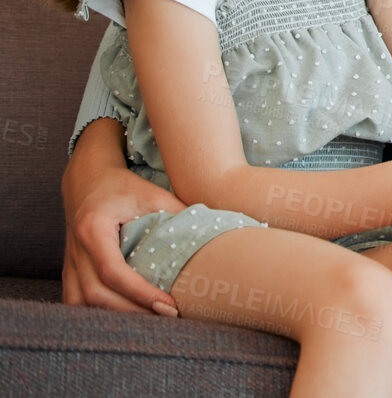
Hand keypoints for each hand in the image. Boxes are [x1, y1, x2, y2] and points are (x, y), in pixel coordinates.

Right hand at [62, 162, 186, 314]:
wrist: (88, 181)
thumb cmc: (125, 187)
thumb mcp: (153, 195)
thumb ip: (178, 214)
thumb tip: (211, 237)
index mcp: (94, 228)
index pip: (113, 271)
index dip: (140, 292)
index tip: (168, 305)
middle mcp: (76, 249)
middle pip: (96, 294)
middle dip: (132, 310)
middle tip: (168, 316)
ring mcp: (68, 262)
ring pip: (81, 302)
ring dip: (114, 316)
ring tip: (150, 320)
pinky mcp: (69, 270)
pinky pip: (75, 300)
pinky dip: (98, 312)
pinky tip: (125, 316)